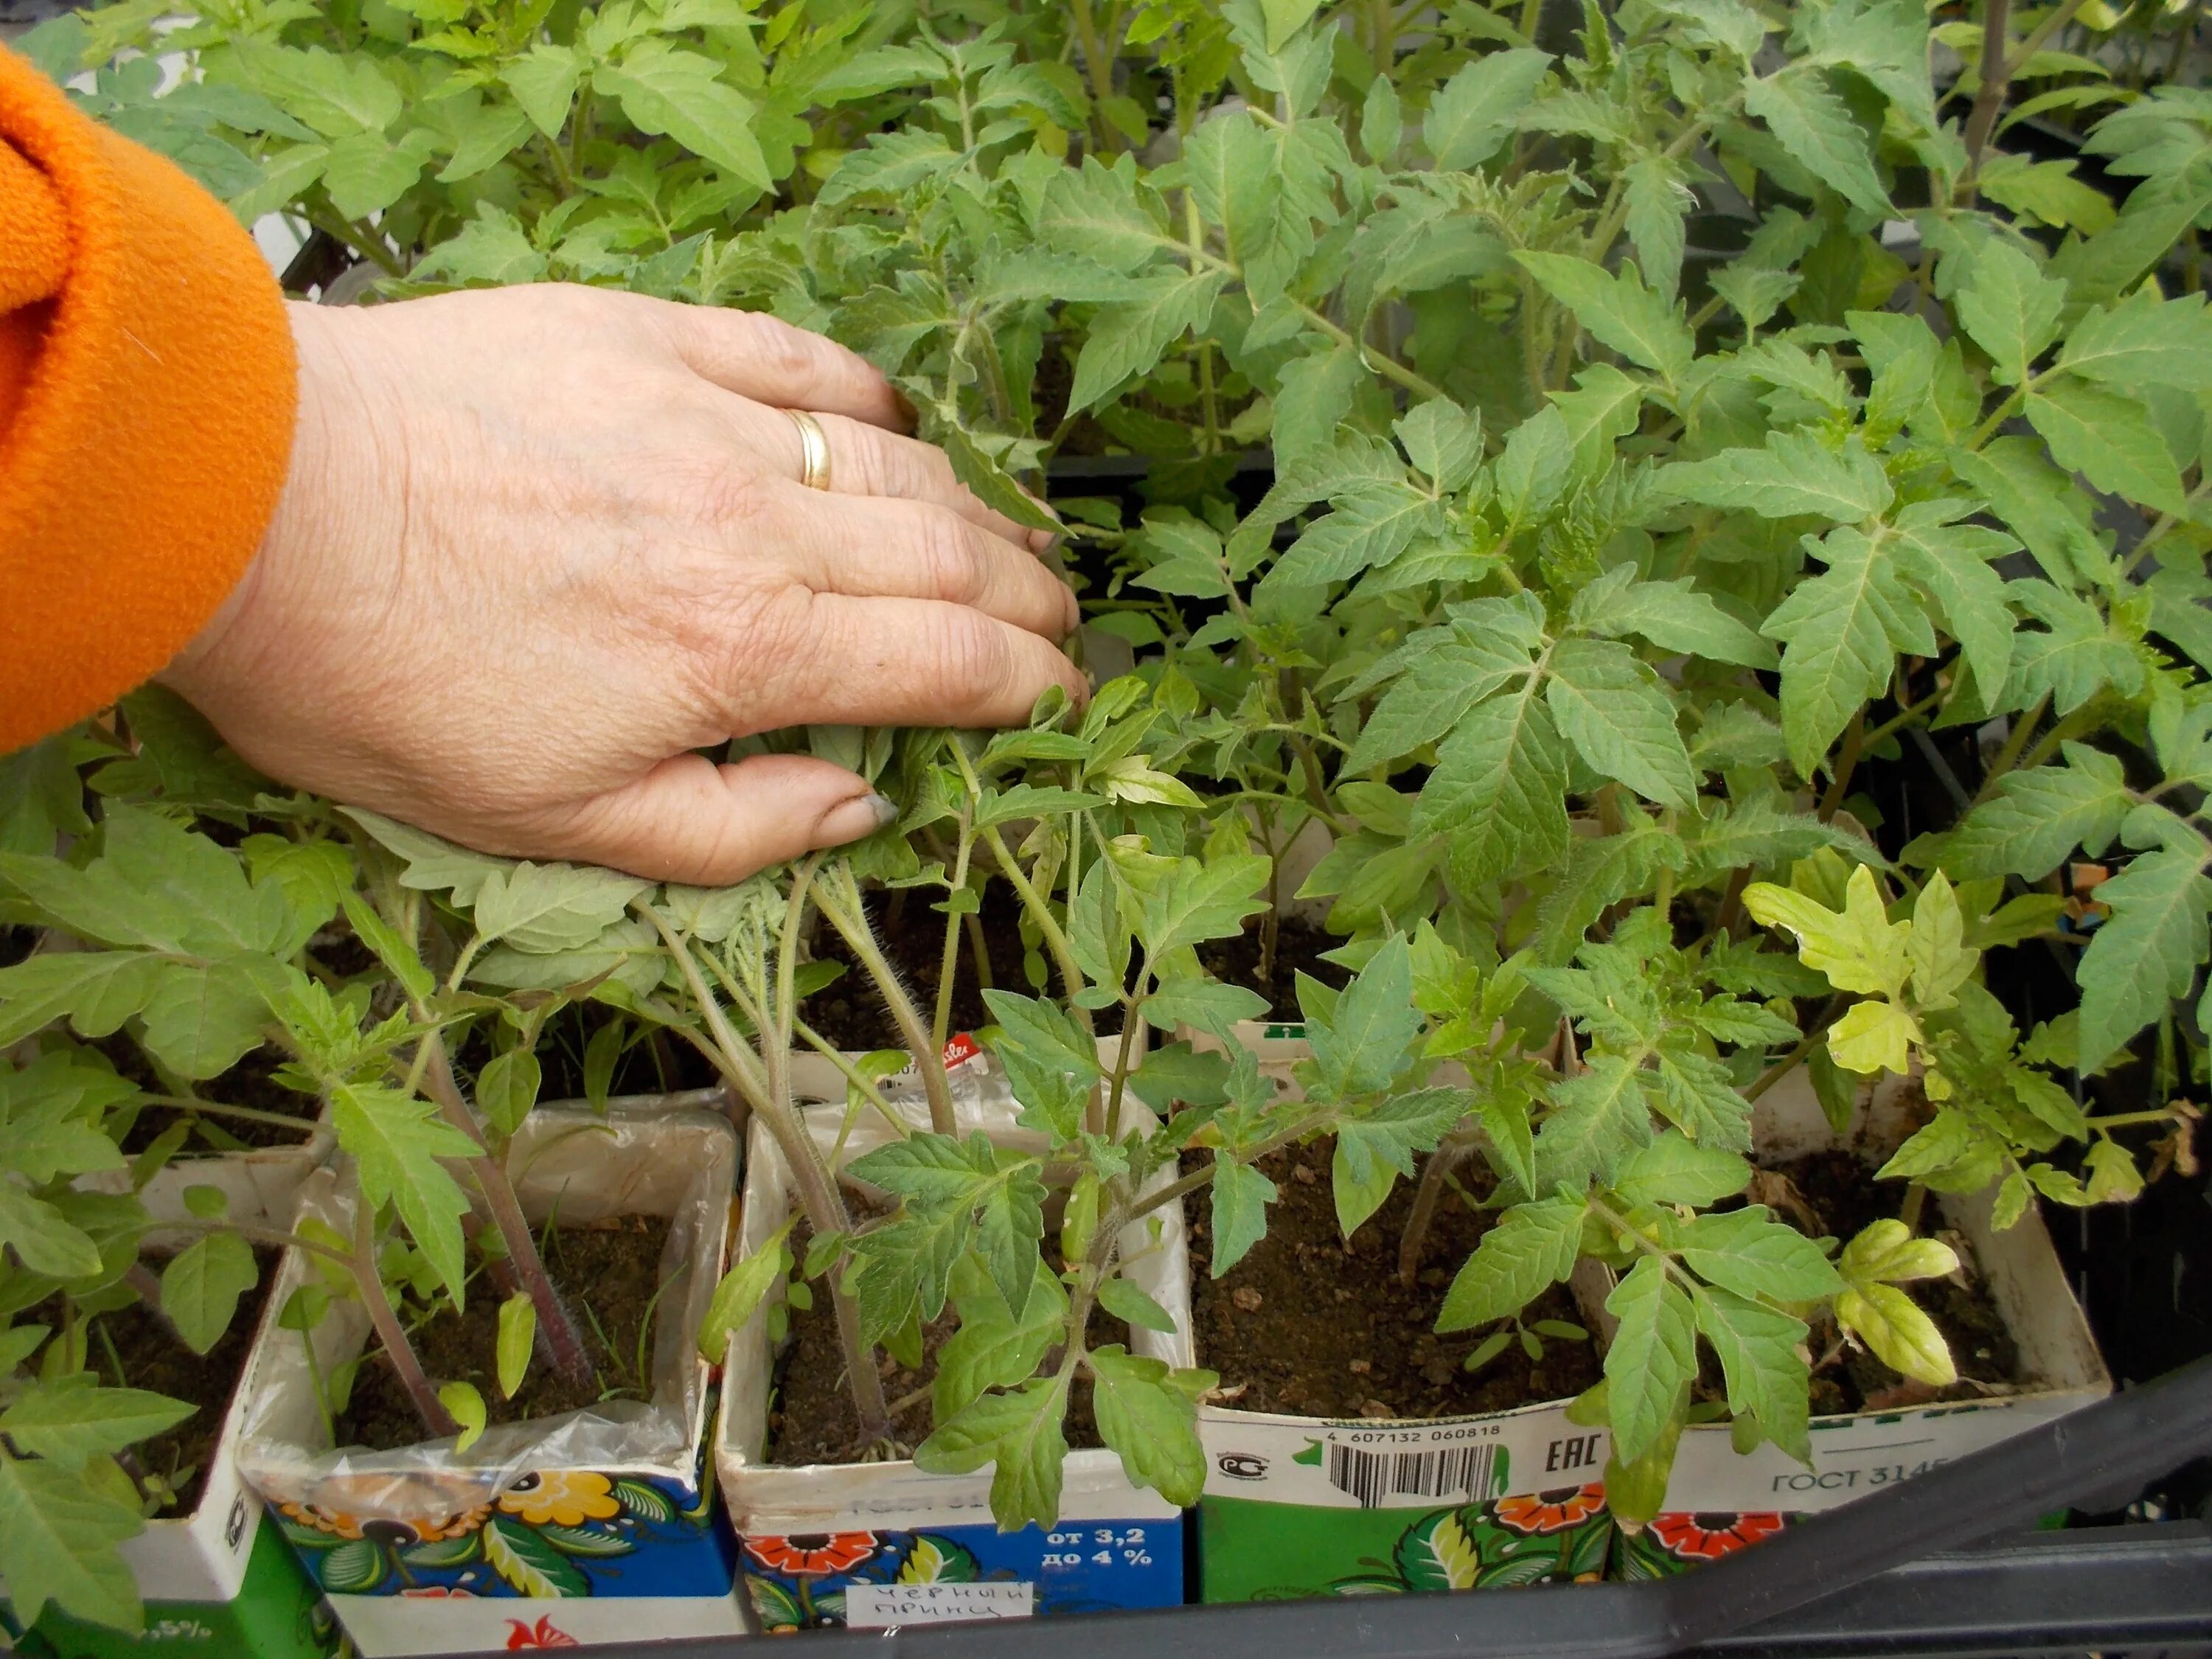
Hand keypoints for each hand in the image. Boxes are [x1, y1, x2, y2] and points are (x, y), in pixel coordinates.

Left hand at [161, 284, 1082, 882]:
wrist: (246, 507)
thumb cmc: (382, 684)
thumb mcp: (554, 822)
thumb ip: (730, 828)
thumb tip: (862, 804)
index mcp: (742, 653)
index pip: (944, 663)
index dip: (1025, 684)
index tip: (1062, 697)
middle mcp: (753, 526)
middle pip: (945, 553)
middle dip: (1026, 594)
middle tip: (1059, 619)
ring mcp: (702, 417)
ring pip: (892, 459)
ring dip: (970, 504)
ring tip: (1003, 536)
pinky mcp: (642, 338)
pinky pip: (796, 357)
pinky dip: (864, 395)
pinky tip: (888, 421)